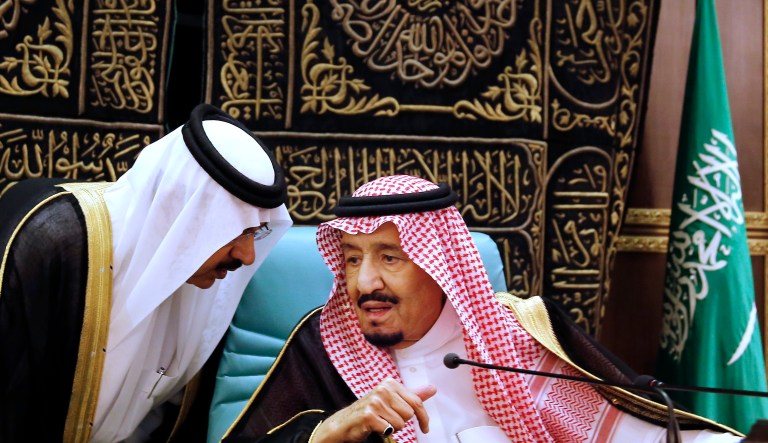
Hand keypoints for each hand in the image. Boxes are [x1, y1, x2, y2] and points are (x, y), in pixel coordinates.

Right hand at [312, 378, 436, 442]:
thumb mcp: (392, 400)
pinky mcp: (369, 415)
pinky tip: (375, 427)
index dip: (423, 417)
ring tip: (381, 422)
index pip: (416, 401)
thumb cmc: (370, 411)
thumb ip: (413, 395)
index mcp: (390, 384)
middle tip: (388, 420)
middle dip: (401, 421)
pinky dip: (384, 432)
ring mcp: (375, 401)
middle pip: (409, 414)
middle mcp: (383, 389)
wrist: (345, 422)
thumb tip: (432, 388)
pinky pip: (389, 429)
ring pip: (400, 423)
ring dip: (392, 427)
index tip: (425, 427)